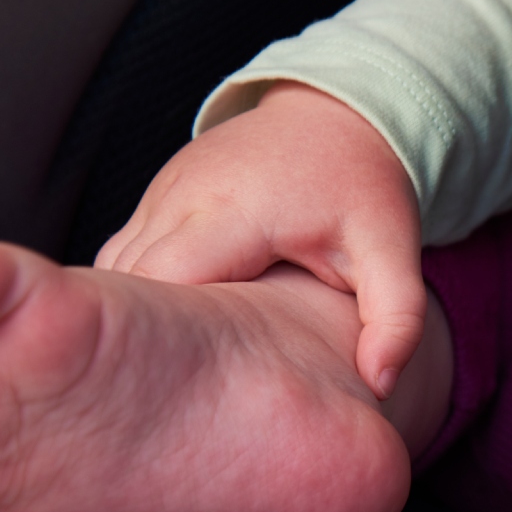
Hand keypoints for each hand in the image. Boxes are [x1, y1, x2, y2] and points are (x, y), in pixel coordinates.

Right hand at [97, 83, 424, 398]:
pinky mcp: (157, 193)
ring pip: (116, 267)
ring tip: (161, 370)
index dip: (167, 337)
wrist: (336, 114)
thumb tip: (381, 385)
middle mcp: (186, 196)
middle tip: (162, 398)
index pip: (169, 281)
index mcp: (237, 211)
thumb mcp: (392, 250)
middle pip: (128, 280)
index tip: (182, 390)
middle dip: (141, 336)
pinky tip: (165, 331)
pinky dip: (134, 291)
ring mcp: (163, 190)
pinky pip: (123, 252)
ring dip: (134, 316)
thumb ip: (396, 319)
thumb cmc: (360, 186)